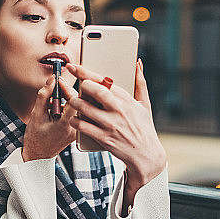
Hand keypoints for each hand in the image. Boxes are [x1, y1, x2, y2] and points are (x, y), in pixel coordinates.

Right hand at [21, 76, 76, 161]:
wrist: (38, 156)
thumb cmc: (35, 138)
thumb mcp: (36, 114)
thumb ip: (44, 95)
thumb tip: (52, 80)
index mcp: (66, 125)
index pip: (72, 99)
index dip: (65, 87)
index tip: (57, 80)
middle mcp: (75, 128)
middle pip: (76, 102)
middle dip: (65, 92)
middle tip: (54, 89)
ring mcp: (78, 130)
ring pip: (76, 107)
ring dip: (65, 100)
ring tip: (51, 103)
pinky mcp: (77, 130)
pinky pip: (75, 113)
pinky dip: (65, 108)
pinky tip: (55, 110)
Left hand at [65, 61, 166, 202]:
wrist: (146, 155)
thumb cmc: (144, 128)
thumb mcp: (144, 104)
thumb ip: (140, 82)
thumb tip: (138, 63)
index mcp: (126, 99)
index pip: (103, 80)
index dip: (85, 72)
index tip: (73, 66)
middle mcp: (117, 110)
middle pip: (93, 90)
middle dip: (80, 86)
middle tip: (75, 87)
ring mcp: (110, 124)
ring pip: (83, 108)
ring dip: (74, 103)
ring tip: (73, 102)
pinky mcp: (104, 138)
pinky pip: (82, 126)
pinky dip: (75, 121)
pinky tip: (75, 119)